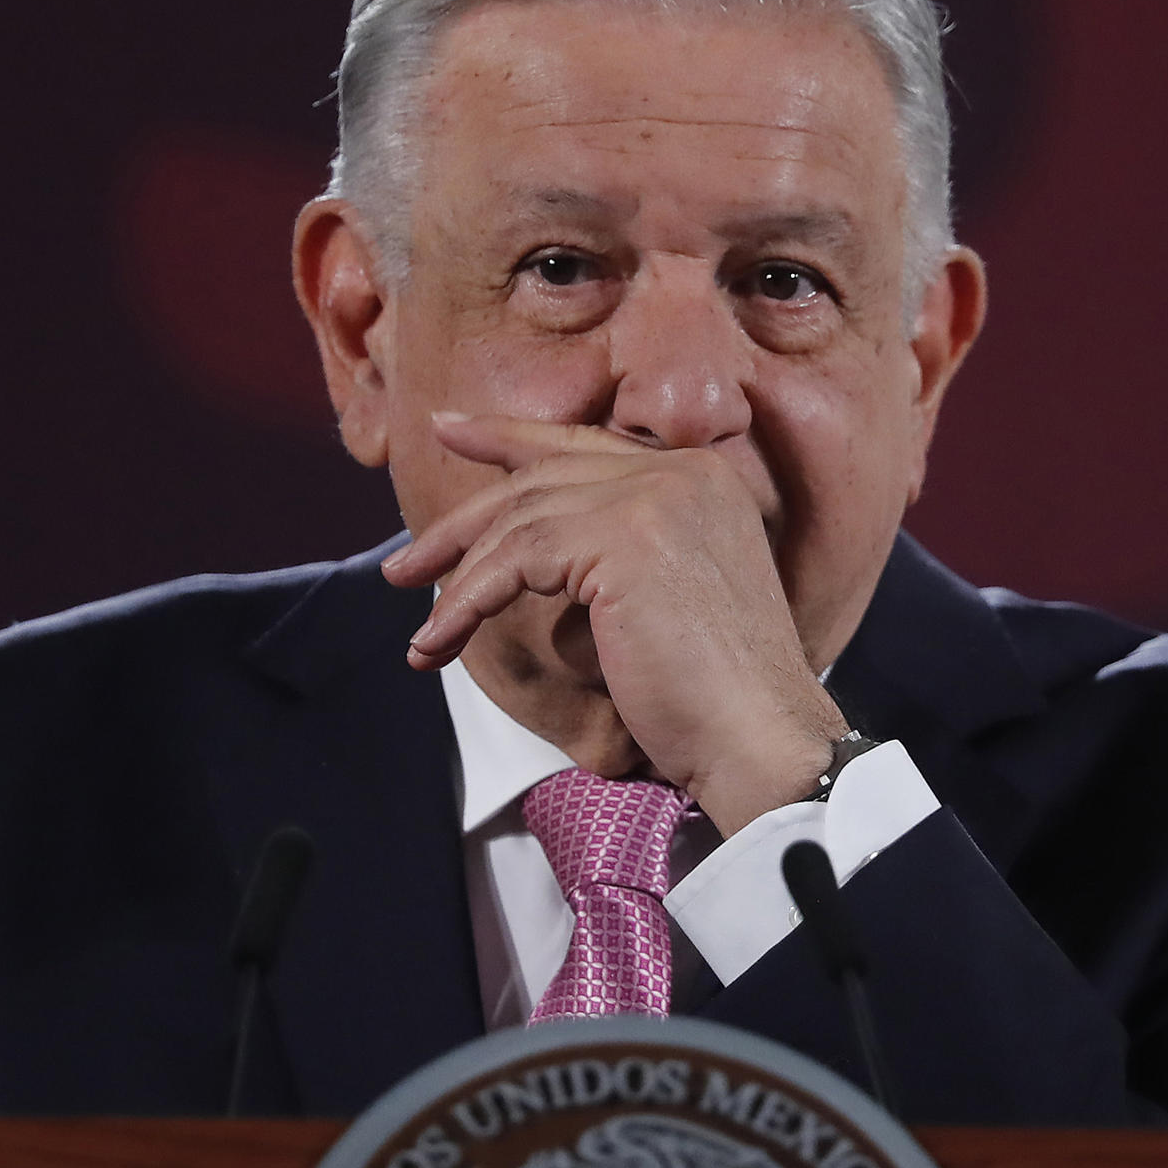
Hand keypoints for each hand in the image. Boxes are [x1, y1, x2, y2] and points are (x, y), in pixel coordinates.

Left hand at [382, 412, 848, 833]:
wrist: (759, 737)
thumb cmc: (717, 698)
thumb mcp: (671, 601)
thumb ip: (626, 553)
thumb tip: (537, 544)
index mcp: (704, 478)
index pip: (587, 444)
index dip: (510, 437)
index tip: (451, 431)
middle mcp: (684, 472)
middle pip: (543, 475)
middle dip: (464, 520)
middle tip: (408, 562)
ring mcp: (658, 497)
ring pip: (521, 518)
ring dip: (457, 577)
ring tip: (421, 630)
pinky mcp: (625, 535)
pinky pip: (516, 556)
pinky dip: (466, 602)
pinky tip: (439, 641)